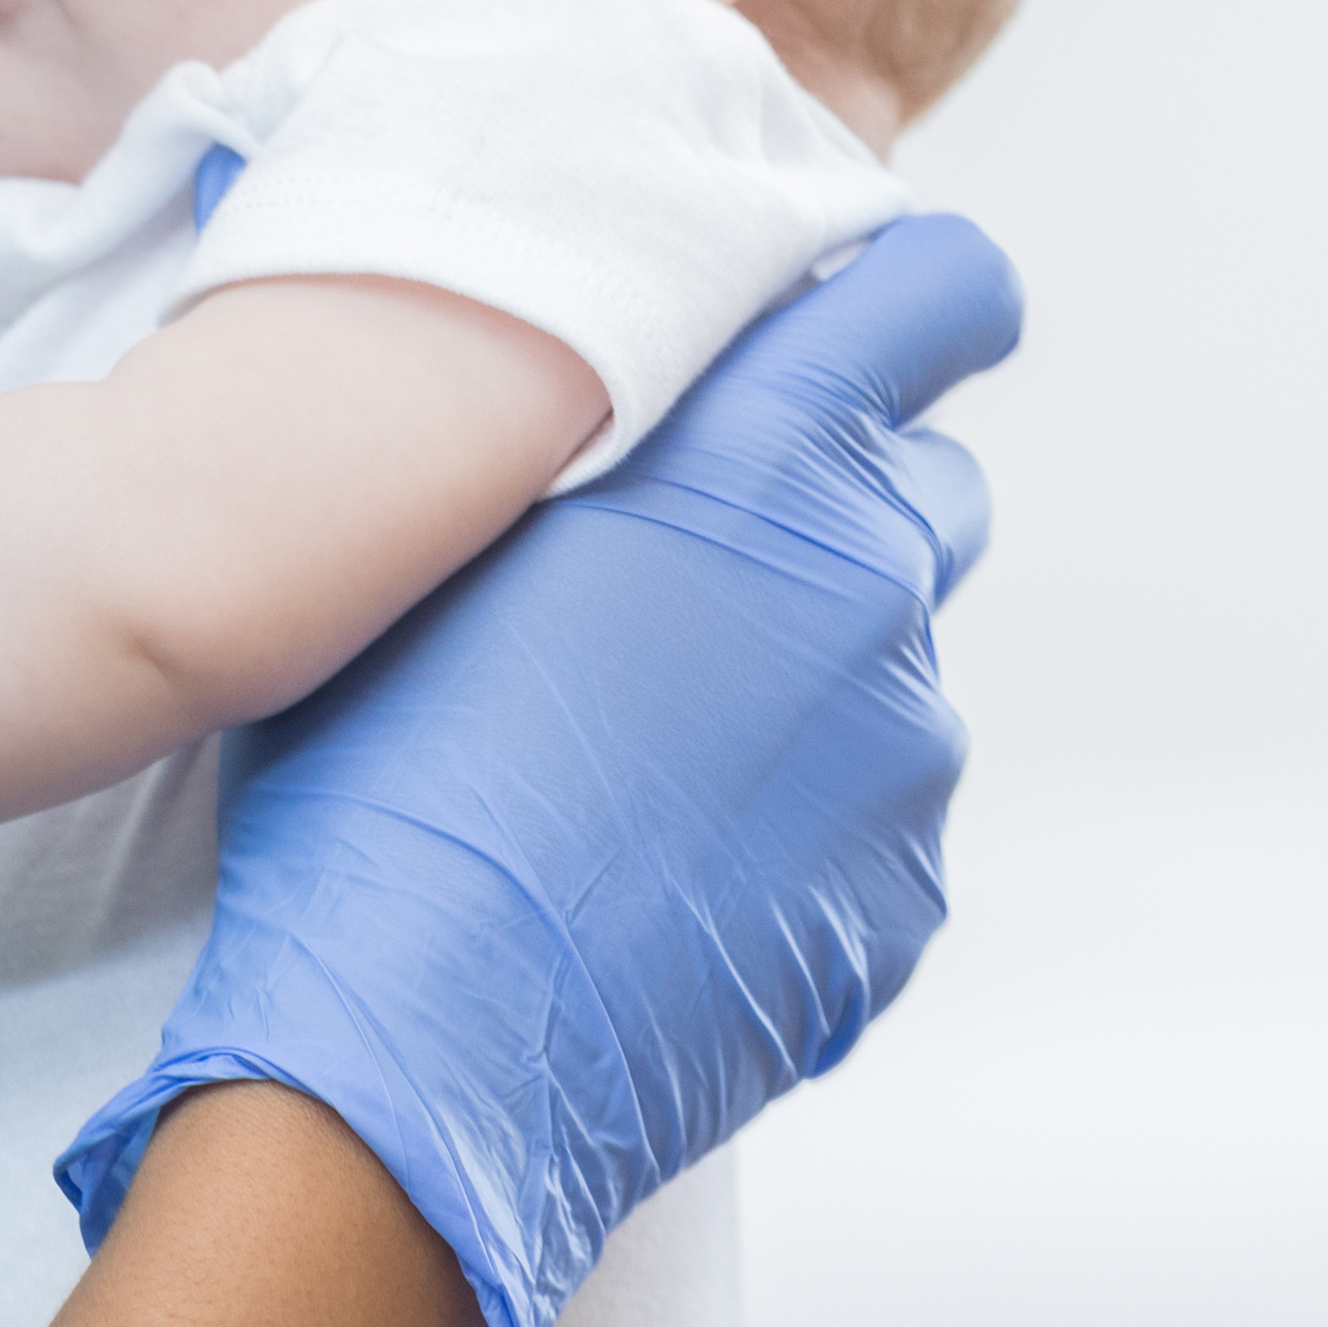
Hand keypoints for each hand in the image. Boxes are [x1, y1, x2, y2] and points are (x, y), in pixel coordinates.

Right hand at [61, 213, 1019, 1326]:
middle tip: (691, 576)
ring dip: (800, 686)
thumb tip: (655, 403)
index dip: (926, 292)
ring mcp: (904, 755)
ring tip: (638, 764)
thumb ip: (610, 443)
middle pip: (920, 488)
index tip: (898, 309)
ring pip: (885, 671)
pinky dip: (796, 830)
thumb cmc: (389, 767)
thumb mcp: (462, 532)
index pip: (937, 292)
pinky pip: (870, 824)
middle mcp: (870, 585)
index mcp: (761, 455)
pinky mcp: (901, 901)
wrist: (420, 1034)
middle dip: (834, 507)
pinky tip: (664, 872)